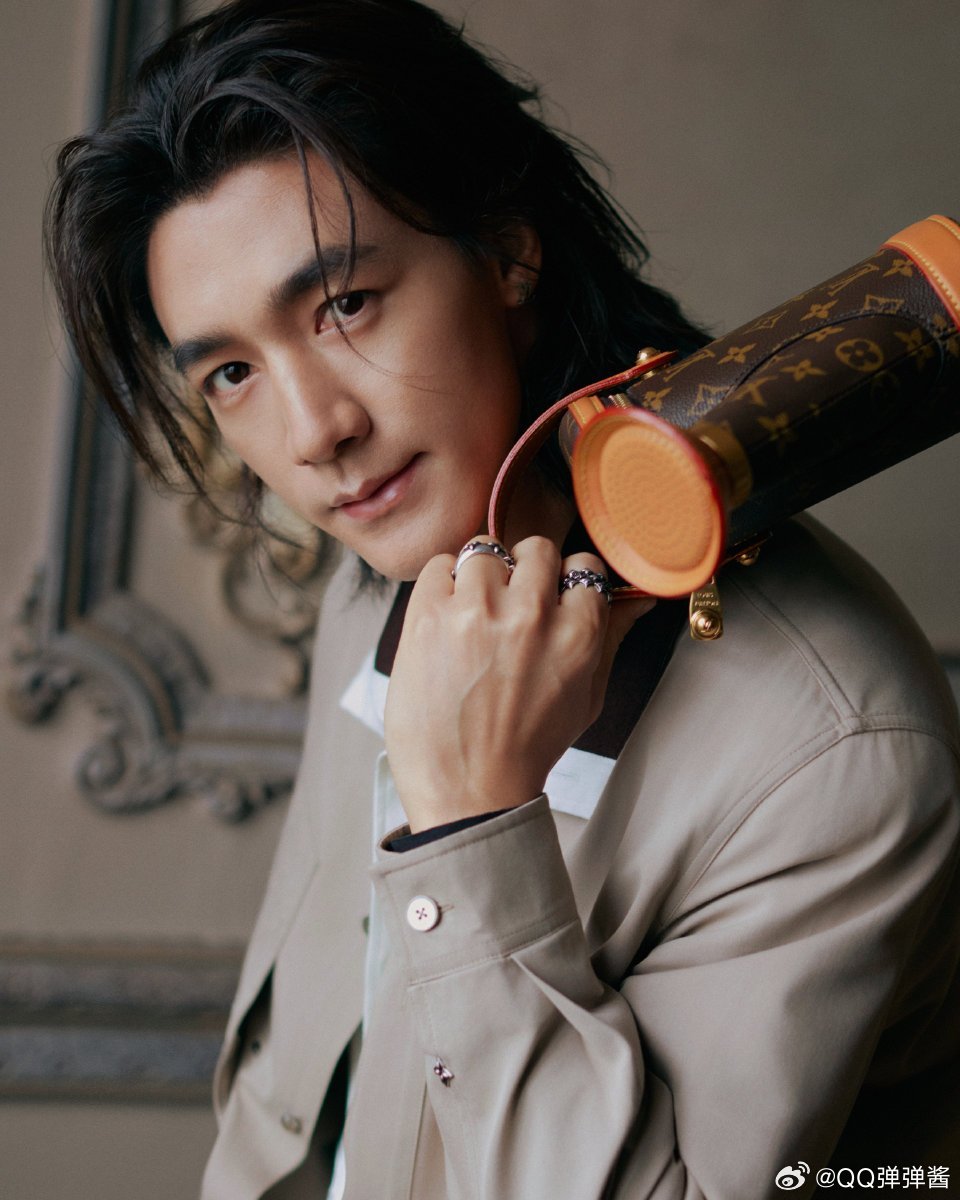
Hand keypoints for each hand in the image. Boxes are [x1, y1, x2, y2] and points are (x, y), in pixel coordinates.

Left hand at [384, 536, 654, 831]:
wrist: (467, 790)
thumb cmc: (527, 748)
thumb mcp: (587, 698)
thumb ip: (611, 639)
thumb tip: (638, 601)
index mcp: (578, 634)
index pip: (584, 565)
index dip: (566, 580)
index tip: (552, 597)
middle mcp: (531, 614)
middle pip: (536, 549)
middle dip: (525, 571)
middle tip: (511, 604)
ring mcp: (477, 611)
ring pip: (485, 549)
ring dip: (481, 575)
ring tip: (473, 613)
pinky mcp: (429, 616)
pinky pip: (438, 564)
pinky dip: (441, 582)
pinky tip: (445, 617)